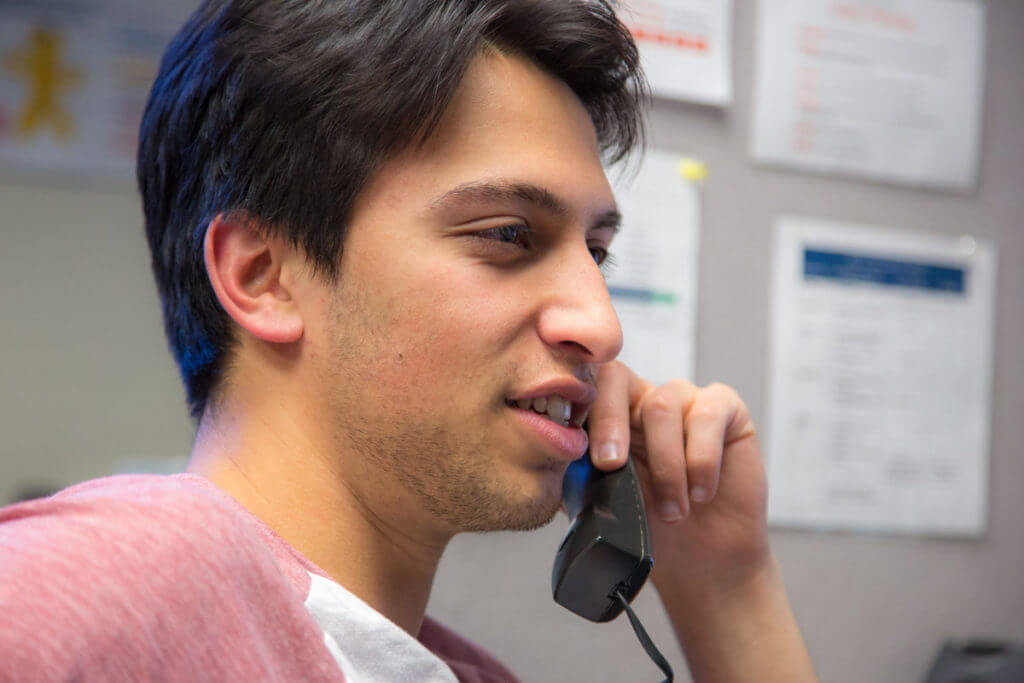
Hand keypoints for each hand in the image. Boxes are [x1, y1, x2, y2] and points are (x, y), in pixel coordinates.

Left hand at [586, 361, 770, 594]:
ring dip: (664, 466)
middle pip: (616, 378)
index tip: (579, 454)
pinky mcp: (725, 409)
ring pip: (661, 405)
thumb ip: (574, 475)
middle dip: (608, 423)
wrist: (702, 560)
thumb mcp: (601, 504)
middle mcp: (643, 398)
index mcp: (607, 414)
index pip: (584, 385)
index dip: (578, 410)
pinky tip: (700, 493)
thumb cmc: (650, 527)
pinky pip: (709, 414)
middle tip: (610, 467)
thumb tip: (550, 455)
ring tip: (671, 510)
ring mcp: (685, 399)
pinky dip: (701, 459)